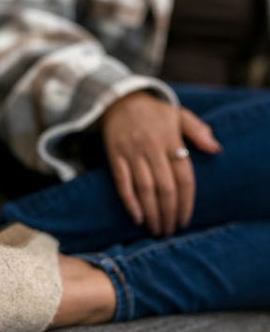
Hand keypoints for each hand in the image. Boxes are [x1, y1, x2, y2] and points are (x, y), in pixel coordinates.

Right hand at [103, 91, 221, 235]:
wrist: (119, 101)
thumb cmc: (153, 113)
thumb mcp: (179, 115)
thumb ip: (198, 131)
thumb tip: (216, 149)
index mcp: (171, 139)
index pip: (184, 177)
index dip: (186, 202)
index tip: (186, 220)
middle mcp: (152, 148)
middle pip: (165, 188)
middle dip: (169, 213)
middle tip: (170, 230)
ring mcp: (132, 154)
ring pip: (144, 189)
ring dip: (152, 213)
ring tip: (156, 229)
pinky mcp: (115, 158)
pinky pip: (122, 183)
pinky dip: (130, 202)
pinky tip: (137, 218)